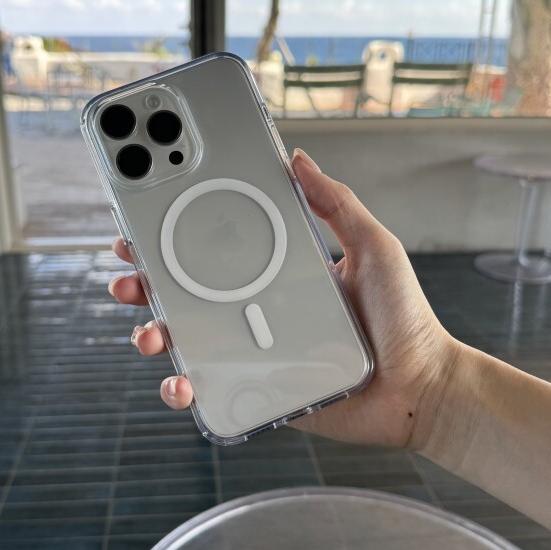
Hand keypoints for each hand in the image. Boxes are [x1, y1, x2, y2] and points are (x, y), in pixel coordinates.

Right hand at [108, 149, 462, 449]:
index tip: (143, 223)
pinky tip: (179, 382)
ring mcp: (253, 352)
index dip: (173, 237)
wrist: (420, 386)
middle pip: (186, 294)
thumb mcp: (374, 247)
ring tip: (147, 332)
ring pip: (185, 341)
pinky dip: (181, 388)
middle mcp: (257, 310)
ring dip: (151, 333)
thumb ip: (337, 204)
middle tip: (129, 274)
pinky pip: (208, 389)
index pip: (214, 250)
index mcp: (277, 273)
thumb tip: (299, 158)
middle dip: (145, 283)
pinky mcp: (256, 391)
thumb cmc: (403, 318)